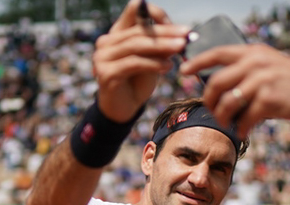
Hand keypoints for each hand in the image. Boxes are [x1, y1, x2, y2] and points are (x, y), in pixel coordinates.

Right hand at [92, 0, 187, 122]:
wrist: (123, 109)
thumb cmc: (137, 83)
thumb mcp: (152, 61)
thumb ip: (160, 47)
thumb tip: (181, 35)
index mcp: (117, 33)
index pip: (134, 10)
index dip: (156, 14)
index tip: (177, 27)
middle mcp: (106, 42)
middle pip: (139, 29)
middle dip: (165, 32)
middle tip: (186, 36)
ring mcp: (103, 57)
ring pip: (136, 45)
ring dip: (162, 46)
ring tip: (180, 48)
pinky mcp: (106, 73)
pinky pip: (134, 63)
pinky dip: (153, 63)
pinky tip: (168, 66)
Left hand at [180, 44, 289, 136]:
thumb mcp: (273, 65)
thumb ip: (250, 68)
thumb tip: (222, 82)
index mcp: (254, 52)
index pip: (217, 53)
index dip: (197, 62)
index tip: (183, 72)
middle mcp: (256, 63)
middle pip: (215, 83)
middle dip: (208, 101)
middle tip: (212, 112)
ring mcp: (262, 82)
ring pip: (226, 103)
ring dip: (223, 118)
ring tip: (229, 124)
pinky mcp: (269, 101)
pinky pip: (243, 119)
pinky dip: (240, 128)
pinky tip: (244, 131)